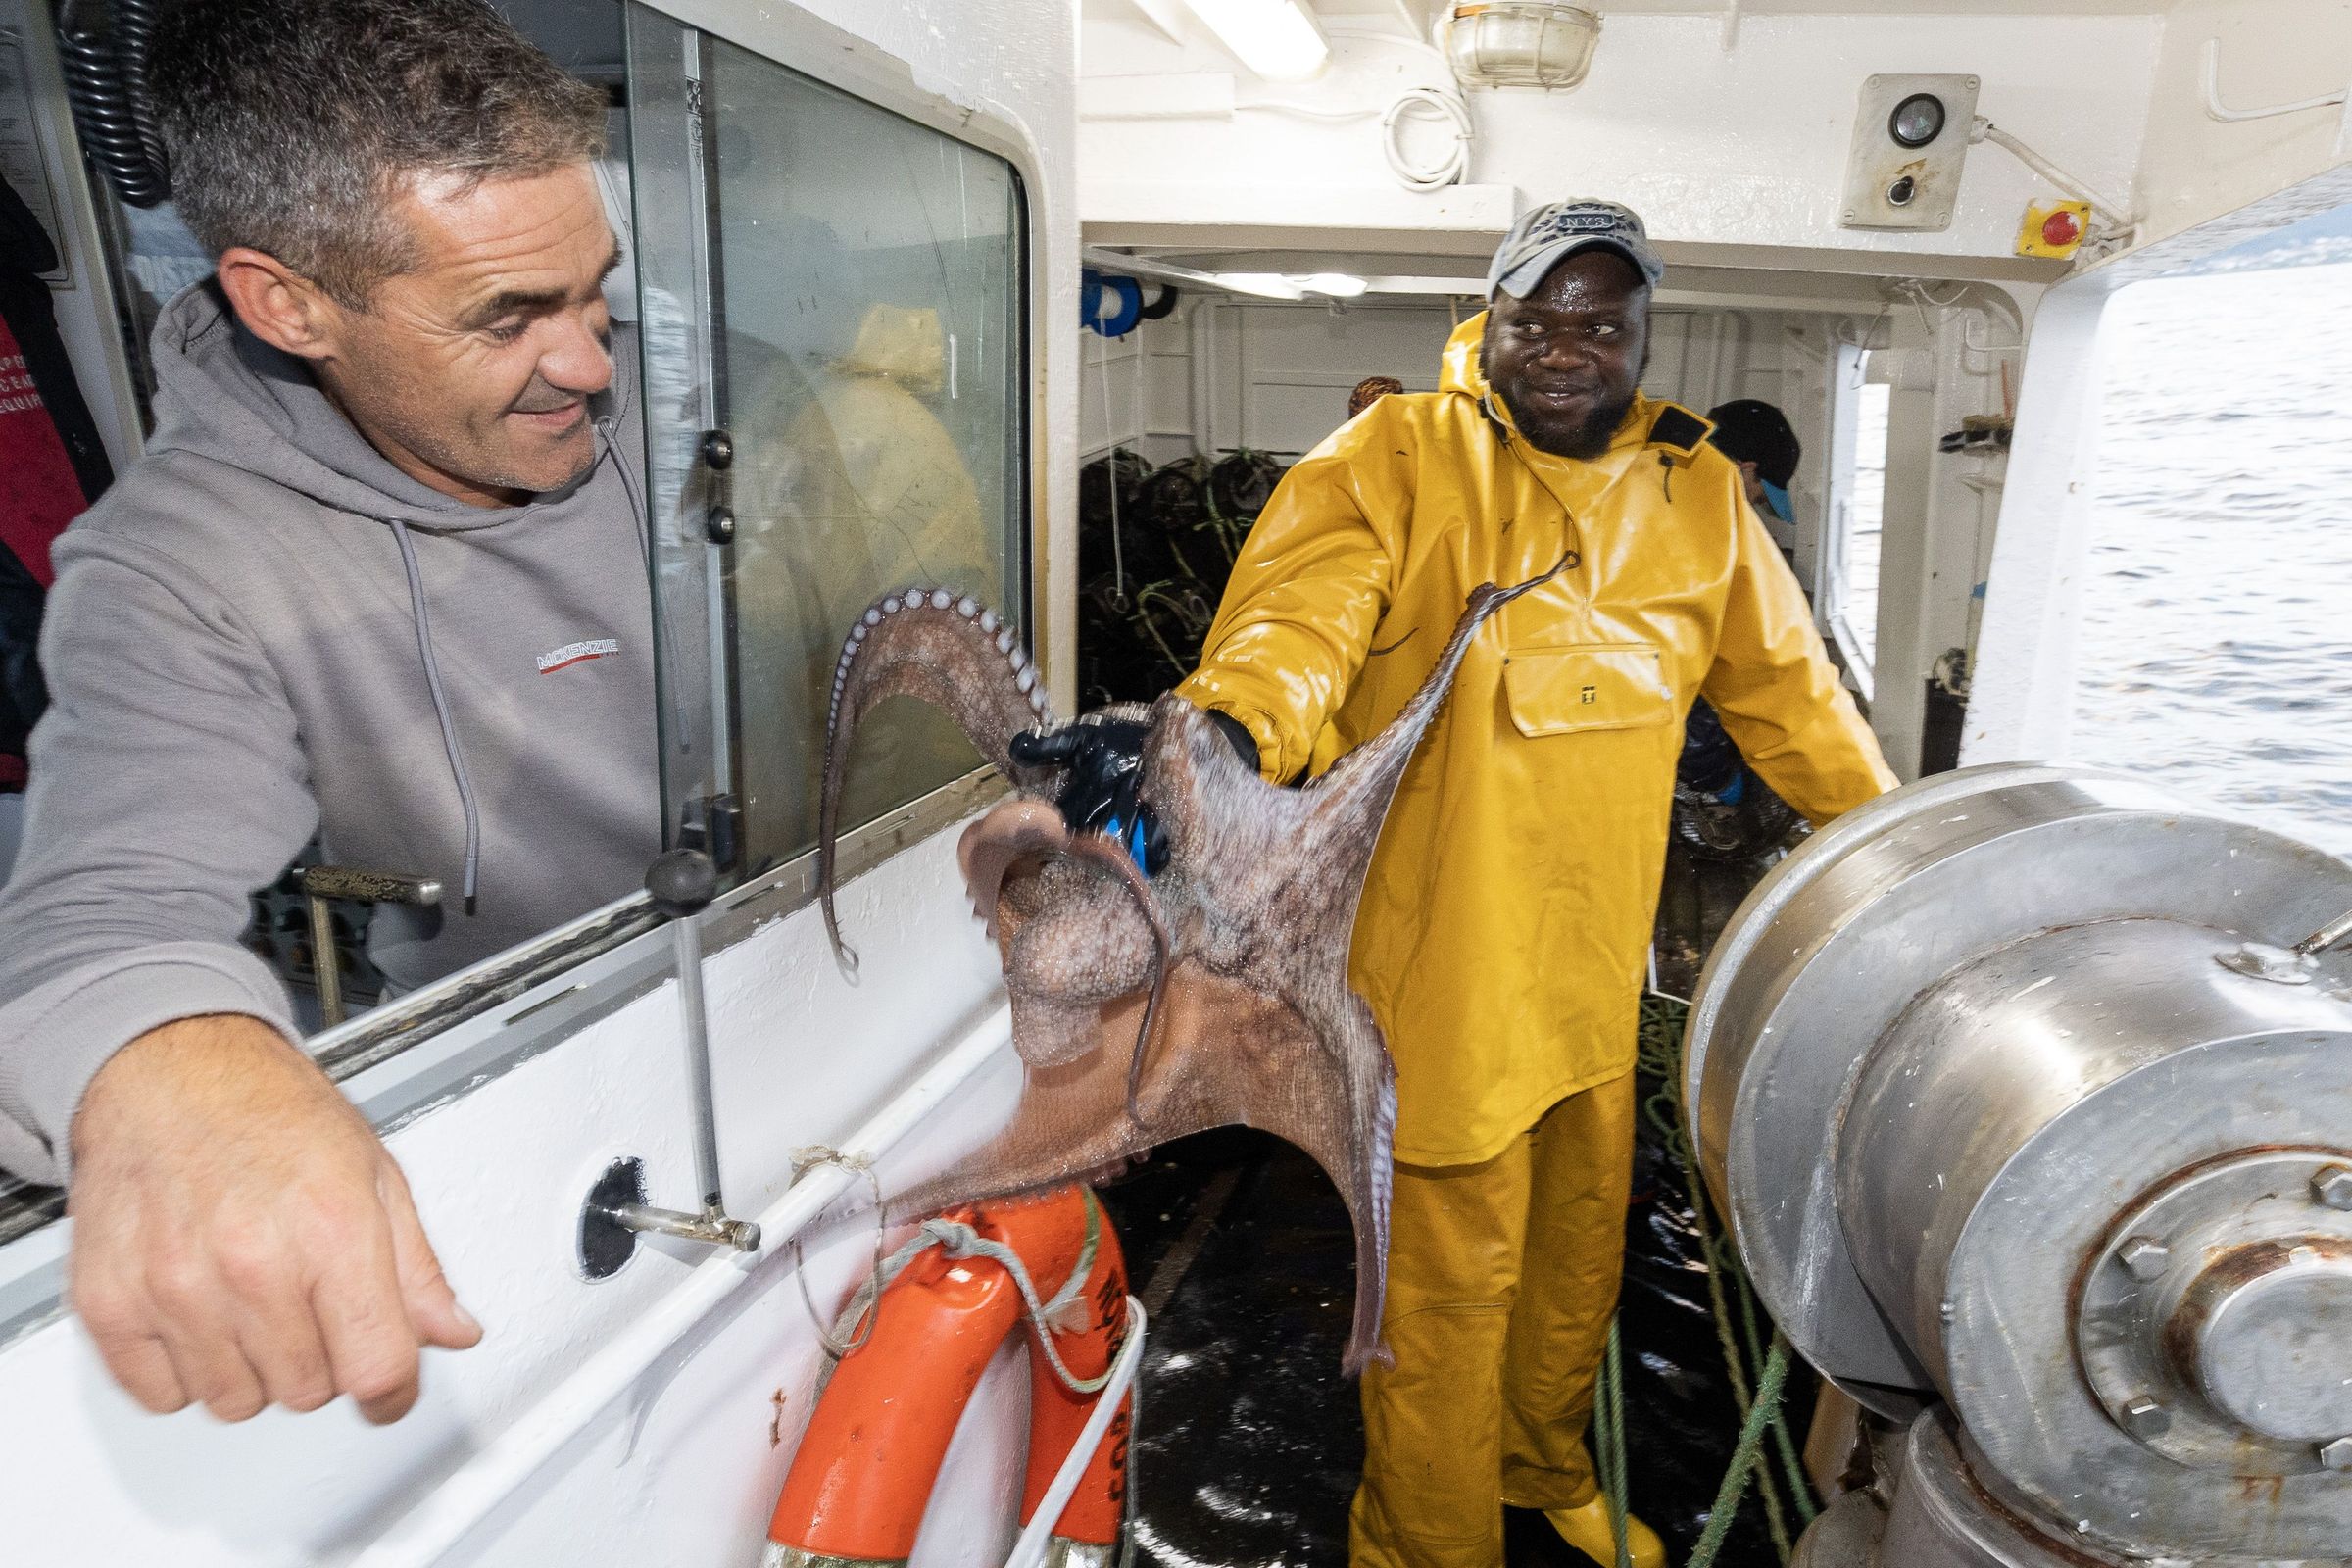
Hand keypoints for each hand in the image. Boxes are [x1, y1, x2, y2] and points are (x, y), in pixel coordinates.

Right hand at [66, 1015, 480, 1422]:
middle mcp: (252, 1263)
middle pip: (308, 1392)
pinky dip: (186, 1370)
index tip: (389, 1389)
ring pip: (235, 1401)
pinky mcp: (111, 1301)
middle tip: (311, 1304)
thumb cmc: (271, 1112)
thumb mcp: (375, 1174)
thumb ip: (417, 1267)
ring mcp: (175, 1287)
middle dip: (322, 1361)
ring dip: (254, 1370)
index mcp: (332, 1228)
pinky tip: (202, 1314)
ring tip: (255, 1301)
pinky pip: (160, 1394)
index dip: (393, 1391)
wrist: (170, 1070)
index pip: (377, 1367)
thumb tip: (452, 1331)